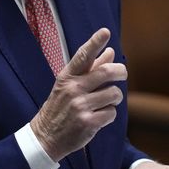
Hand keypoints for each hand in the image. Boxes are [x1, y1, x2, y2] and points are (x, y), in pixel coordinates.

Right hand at [31, 28, 126, 160]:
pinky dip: (109, 114)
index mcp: (67, 77)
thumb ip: (91, 68)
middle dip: (120, 72)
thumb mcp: (69, 85)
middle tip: (122, 74)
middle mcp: (73, 89)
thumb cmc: (60, 107)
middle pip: (107, 72)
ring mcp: (80, 106)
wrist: (45, 137)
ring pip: (114, 94)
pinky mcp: (87, 123)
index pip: (83, 56)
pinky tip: (100, 117)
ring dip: (115, 98)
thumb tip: (110, 52)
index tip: (105, 32)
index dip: (95, 42)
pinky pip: (112, 113)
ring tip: (106, 102)